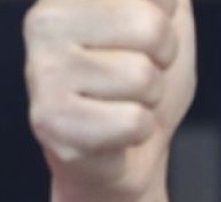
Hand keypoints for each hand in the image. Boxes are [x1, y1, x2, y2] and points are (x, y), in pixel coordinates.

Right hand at [25, 0, 195, 201]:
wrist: (131, 155)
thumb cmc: (147, 82)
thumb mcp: (166, 17)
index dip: (161, 13)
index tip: (146, 43)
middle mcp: (46, 22)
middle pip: (151, 27)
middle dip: (164, 60)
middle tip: (143, 75)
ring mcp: (42, 72)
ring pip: (143, 77)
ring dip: (150, 99)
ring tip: (128, 102)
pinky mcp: (52, 122)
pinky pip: (133, 121)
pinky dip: (139, 132)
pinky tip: (115, 132)